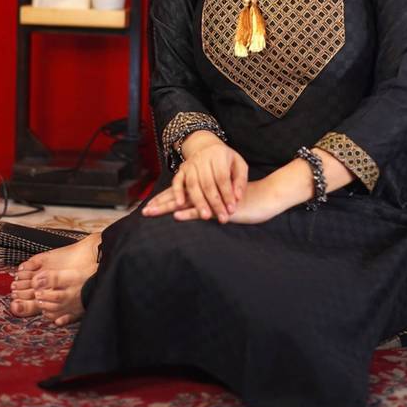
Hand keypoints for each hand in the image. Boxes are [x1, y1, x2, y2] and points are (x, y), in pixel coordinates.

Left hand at [143, 179, 283, 224]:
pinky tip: (176, 215)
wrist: (263, 199)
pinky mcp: (220, 208)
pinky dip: (189, 213)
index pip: (181, 194)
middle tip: (143, 211)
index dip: (164, 199)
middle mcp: (206, 193)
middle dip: (159, 204)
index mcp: (205, 191)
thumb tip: (197, 209)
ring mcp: (212, 200)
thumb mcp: (224, 202)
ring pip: (186, 203)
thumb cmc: (243, 201)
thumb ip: (211, 203)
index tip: (148, 205)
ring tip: (151, 212)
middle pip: (178, 198)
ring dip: (167, 207)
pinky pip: (202, 211)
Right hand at [145, 131, 247, 222]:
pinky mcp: (181, 169)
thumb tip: (237, 197)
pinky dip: (177, 192)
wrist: (206, 146)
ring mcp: (190, 164)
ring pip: (193, 184)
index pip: (222, 177)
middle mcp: (203, 158)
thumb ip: (240, 181)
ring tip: (206, 216)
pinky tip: (180, 204)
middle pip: (208, 183)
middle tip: (222, 218)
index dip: (227, 194)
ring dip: (199, 202)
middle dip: (215, 202)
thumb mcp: (239, 165)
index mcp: (219, 155)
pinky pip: (177, 181)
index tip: (232, 209)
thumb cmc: (226, 160)